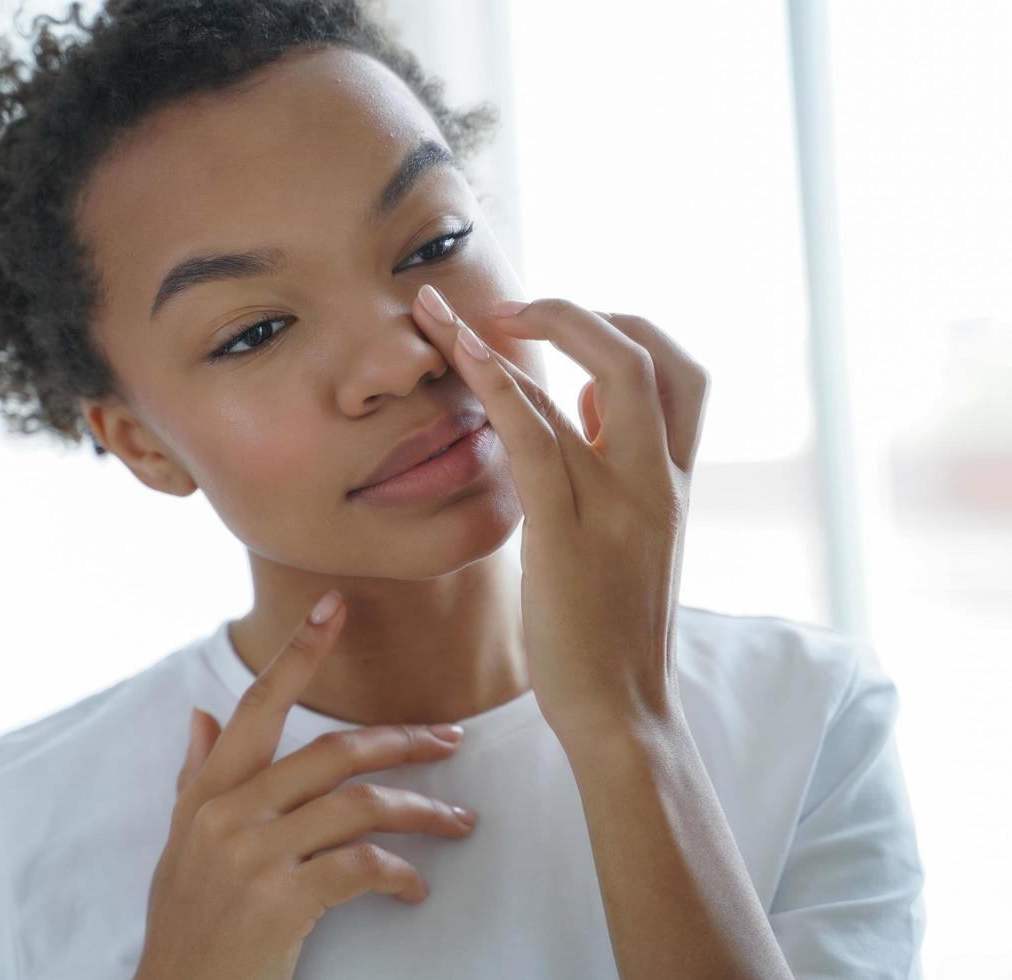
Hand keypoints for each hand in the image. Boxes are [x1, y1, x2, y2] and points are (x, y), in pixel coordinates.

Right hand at [135, 591, 477, 979]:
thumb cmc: (187, 924)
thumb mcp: (181, 845)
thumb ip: (197, 777)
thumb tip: (202, 716)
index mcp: (207, 792)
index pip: (258, 706)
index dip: (299, 653)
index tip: (335, 607)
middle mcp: (228, 813)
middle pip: (332, 752)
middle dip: (401, 741)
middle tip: (449, 741)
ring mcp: (254, 854)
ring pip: (359, 804)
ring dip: (421, 811)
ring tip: (458, 822)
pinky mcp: (281, 899)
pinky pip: (361, 865)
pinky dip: (400, 873)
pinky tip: (415, 888)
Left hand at [410, 284, 710, 750]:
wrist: (623, 712)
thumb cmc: (612, 629)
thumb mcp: (625, 539)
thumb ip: (609, 470)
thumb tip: (578, 408)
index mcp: (674, 483)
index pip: (679, 373)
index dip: (621, 330)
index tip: (558, 326)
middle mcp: (660, 482)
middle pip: (649, 356)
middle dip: (578, 314)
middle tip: (510, 310)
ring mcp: (622, 505)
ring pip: (594, 382)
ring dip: (512, 337)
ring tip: (445, 316)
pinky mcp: (570, 533)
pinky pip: (536, 438)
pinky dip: (497, 387)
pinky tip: (459, 359)